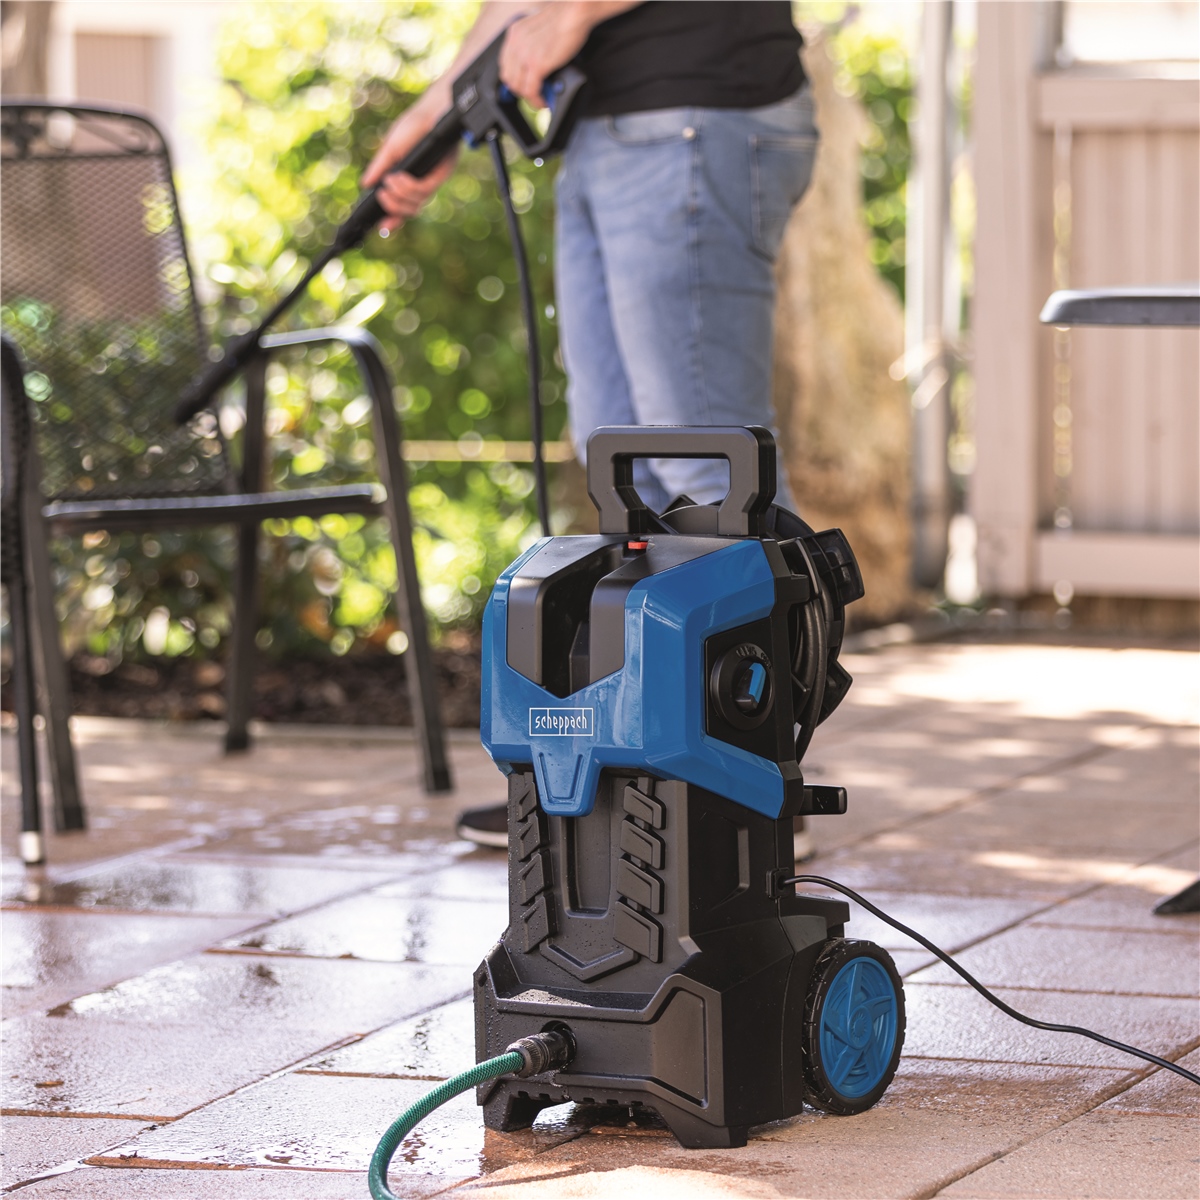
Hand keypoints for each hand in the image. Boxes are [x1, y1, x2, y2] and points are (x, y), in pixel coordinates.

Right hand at [361, 89, 458, 233]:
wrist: (431, 114)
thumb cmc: (412, 127)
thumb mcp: (390, 149)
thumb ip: (379, 168)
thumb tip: (365, 184)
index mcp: (406, 180)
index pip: (401, 207)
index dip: (393, 219)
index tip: (382, 227)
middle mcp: (419, 184)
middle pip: (408, 211)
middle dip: (393, 209)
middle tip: (382, 195)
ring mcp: (430, 181)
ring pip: (416, 204)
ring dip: (399, 195)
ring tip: (390, 181)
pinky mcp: (441, 176)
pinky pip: (424, 191)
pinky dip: (408, 187)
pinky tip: (399, 177)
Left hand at [498, 5, 592, 107]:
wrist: (574, 13)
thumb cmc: (564, 18)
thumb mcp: (539, 28)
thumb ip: (533, 43)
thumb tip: (537, 61)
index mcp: (515, 33)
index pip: (505, 63)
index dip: (513, 78)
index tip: (521, 84)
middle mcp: (516, 43)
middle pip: (509, 78)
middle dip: (519, 90)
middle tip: (532, 94)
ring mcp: (525, 54)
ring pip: (518, 87)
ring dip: (528, 98)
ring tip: (539, 99)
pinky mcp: (537, 64)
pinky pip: (530, 91)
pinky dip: (536, 100)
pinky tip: (543, 101)